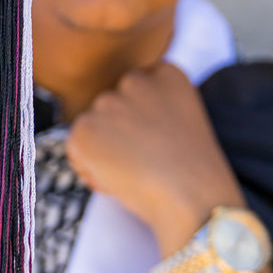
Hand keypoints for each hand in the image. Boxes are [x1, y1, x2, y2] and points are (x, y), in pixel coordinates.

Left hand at [66, 61, 244, 249]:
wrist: (192, 198)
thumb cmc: (195, 174)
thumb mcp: (183, 124)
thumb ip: (153, 109)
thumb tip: (118, 125)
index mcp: (166, 74)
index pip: (138, 88)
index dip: (142, 119)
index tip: (159, 141)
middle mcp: (134, 79)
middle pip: (113, 105)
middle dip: (119, 132)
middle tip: (145, 161)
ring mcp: (107, 102)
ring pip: (94, 127)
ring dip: (104, 149)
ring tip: (135, 173)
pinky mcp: (84, 128)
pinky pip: (76, 148)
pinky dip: (89, 168)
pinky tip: (118, 181)